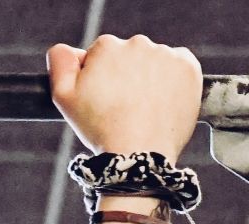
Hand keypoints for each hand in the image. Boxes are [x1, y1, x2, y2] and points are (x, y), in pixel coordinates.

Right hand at [46, 35, 202, 160]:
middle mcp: (137, 43)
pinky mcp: (188, 66)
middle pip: (130, 56)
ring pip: (155, 61)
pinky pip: (179, 66)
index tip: (106, 100)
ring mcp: (165, 54)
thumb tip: (68, 48)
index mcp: (106, 46)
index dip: (102, 79)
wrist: (139, 154)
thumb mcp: (63, 97)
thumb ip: (60, 62)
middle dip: (127, 75)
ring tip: (145, 107)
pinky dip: (174, 80)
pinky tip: (164, 100)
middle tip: (126, 106)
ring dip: (151, 78)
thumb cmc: (100, 128)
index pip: (103, 55)